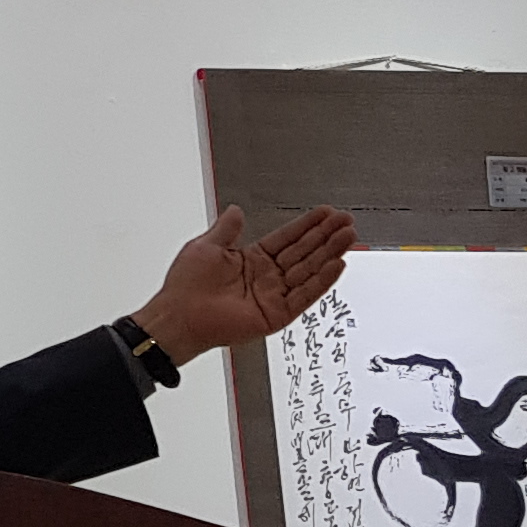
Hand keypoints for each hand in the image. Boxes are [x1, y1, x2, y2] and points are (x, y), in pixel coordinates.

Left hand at [133, 204, 358, 359]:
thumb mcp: (207, 246)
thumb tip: (236, 210)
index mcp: (250, 260)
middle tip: (346, 221)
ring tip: (348, 237)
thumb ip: (227, 229)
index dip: (307, 225)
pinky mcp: (276, 314)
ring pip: (308, 270)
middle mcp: (265, 277)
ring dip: (329, 253)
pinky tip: (337, 264)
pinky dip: (322, 280)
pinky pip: (304, 295)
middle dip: (325, 236)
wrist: (178, 316)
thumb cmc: (185, 286)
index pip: (287, 238)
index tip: (325, 213)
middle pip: (303, 252)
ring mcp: (273, 295)